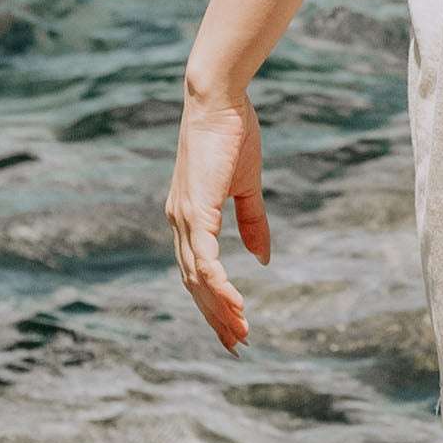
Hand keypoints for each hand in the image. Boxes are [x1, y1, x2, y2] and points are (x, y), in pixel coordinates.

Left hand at [166, 83, 270, 352]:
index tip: (234, 326)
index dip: (214, 300)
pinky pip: (205, 259)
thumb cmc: (232, 133)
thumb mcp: (246, 184)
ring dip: (218, 308)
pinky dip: (219, 285)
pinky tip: (237, 302)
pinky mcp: (195, 210)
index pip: (198, 270)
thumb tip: (263, 259)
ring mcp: (184, 218)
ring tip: (240, 332)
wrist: (217, 98)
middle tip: (237, 344)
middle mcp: (179, 223)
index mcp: (189, 217)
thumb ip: (252, 221)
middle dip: (215, 315)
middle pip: (194, 283)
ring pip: (197, 278)